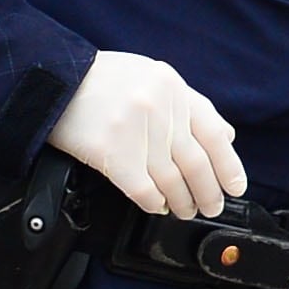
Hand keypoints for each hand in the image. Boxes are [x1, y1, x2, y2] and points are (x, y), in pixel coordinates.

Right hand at [51, 50, 243, 218]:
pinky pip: (142, 188)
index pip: (213, 133)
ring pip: (171, 179)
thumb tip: (225, 136)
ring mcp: (135, 129)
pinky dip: (154, 202)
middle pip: (195, 162)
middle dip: (207, 192)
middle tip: (211, 207)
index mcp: (172, 87)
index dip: (228, 165)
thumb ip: (188, 105)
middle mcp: (158, 107)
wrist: (53, 81)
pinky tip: (157, 206)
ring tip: (185, 210)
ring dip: (182, 201)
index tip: (235, 187)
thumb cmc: (102, 82)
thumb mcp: (152, 78)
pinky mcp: (111, 151)